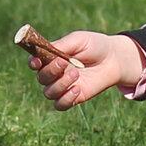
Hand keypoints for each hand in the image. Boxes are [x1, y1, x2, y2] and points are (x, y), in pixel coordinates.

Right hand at [28, 31, 145, 110]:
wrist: (113, 59)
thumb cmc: (94, 46)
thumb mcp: (78, 40)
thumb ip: (61, 45)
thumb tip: (44, 50)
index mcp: (51, 57)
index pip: (34, 62)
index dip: (32, 62)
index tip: (37, 61)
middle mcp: (54, 73)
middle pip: (41, 78)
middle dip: (51, 71)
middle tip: (64, 62)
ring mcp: (63, 87)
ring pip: (49, 93)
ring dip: (60, 84)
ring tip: (76, 73)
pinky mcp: (73, 98)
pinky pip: (60, 105)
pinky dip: (66, 99)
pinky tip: (77, 89)